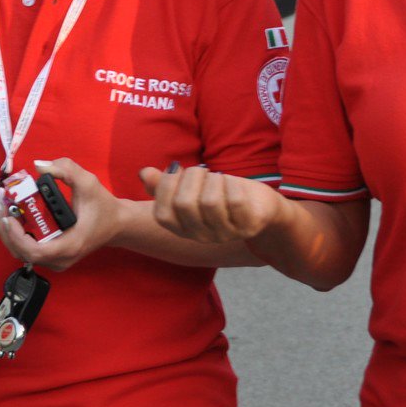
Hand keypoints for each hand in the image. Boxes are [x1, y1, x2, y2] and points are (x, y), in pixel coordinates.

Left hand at [0, 158, 125, 271]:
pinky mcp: (52, 257)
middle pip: (22, 253)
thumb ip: (66, 170)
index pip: (35, 252)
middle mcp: (61, 259)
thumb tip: (39, 165)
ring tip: (5, 208)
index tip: (9, 216)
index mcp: (70, 245)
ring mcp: (56, 261)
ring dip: (9, 232)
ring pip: (22, 253)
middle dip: (7, 230)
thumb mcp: (88, 183)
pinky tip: (14, 216)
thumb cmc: (103, 206)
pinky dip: (17, 235)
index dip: (17, 236)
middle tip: (1, 205)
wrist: (116, 224)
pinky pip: (28, 250)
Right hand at [141, 164, 284, 243]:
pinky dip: (231, 184)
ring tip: (217, 176)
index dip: (166, 186)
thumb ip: (166, 184)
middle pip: (185, 204)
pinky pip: (235, 201)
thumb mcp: (192, 188)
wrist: (261, 207)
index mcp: (184, 229)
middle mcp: (202, 236)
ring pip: (210, 202)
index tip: (177, 170)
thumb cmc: (222, 194)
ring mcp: (226, 234)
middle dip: (191, 177)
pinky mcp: (249, 226)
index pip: (163, 214)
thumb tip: (144, 173)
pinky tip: (232, 182)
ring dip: (212, 180)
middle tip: (201, 169)